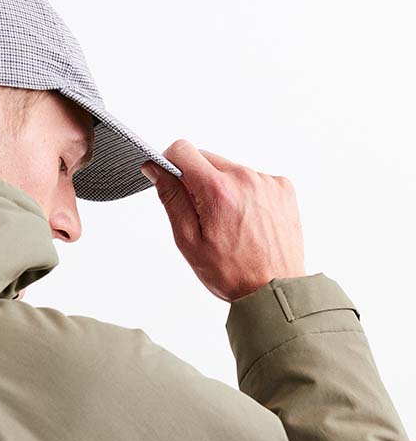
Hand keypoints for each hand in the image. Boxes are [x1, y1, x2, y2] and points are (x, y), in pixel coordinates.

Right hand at [141, 140, 306, 302]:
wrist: (274, 290)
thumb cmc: (231, 273)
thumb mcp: (188, 240)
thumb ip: (171, 199)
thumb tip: (157, 169)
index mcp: (218, 191)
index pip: (183, 150)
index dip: (169, 162)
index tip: (170, 180)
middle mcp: (245, 178)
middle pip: (206, 159)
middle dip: (197, 180)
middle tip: (203, 215)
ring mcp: (267, 181)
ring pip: (230, 169)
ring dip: (222, 187)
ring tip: (229, 222)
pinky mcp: (283, 187)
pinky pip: (253, 179)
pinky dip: (245, 193)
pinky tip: (248, 220)